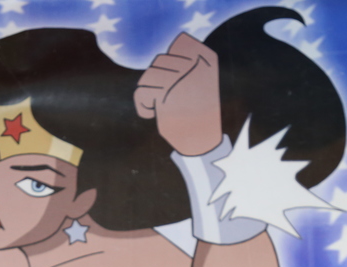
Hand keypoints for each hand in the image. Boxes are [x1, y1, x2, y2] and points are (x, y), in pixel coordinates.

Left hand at [134, 33, 221, 156]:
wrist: (201, 142)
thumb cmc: (196, 111)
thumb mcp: (197, 81)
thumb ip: (186, 61)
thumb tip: (176, 44)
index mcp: (206, 60)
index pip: (177, 47)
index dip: (171, 64)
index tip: (183, 83)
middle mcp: (194, 65)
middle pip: (159, 62)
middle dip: (158, 81)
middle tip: (174, 99)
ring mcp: (180, 79)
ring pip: (147, 77)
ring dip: (151, 93)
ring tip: (166, 106)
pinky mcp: (165, 95)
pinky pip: (141, 93)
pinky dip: (144, 107)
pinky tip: (156, 113)